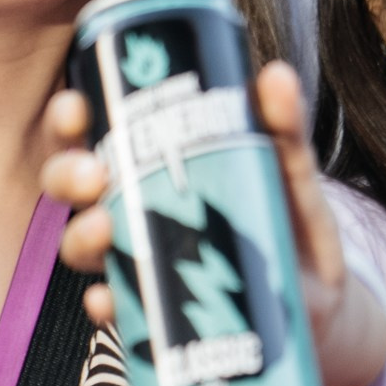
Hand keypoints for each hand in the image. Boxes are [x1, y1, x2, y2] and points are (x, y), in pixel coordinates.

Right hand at [43, 61, 385, 385]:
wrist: (317, 299)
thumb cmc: (290, 219)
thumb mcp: (290, 169)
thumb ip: (283, 126)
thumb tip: (277, 75)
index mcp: (152, 159)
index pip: (95, 130)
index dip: (70, 117)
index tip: (76, 107)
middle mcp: (133, 207)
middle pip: (72, 185)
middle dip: (67, 175)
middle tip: (94, 174)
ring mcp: (140, 259)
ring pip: (82, 245)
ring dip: (81, 236)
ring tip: (104, 230)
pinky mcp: (154, 310)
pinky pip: (114, 310)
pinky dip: (105, 305)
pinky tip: (109, 300)